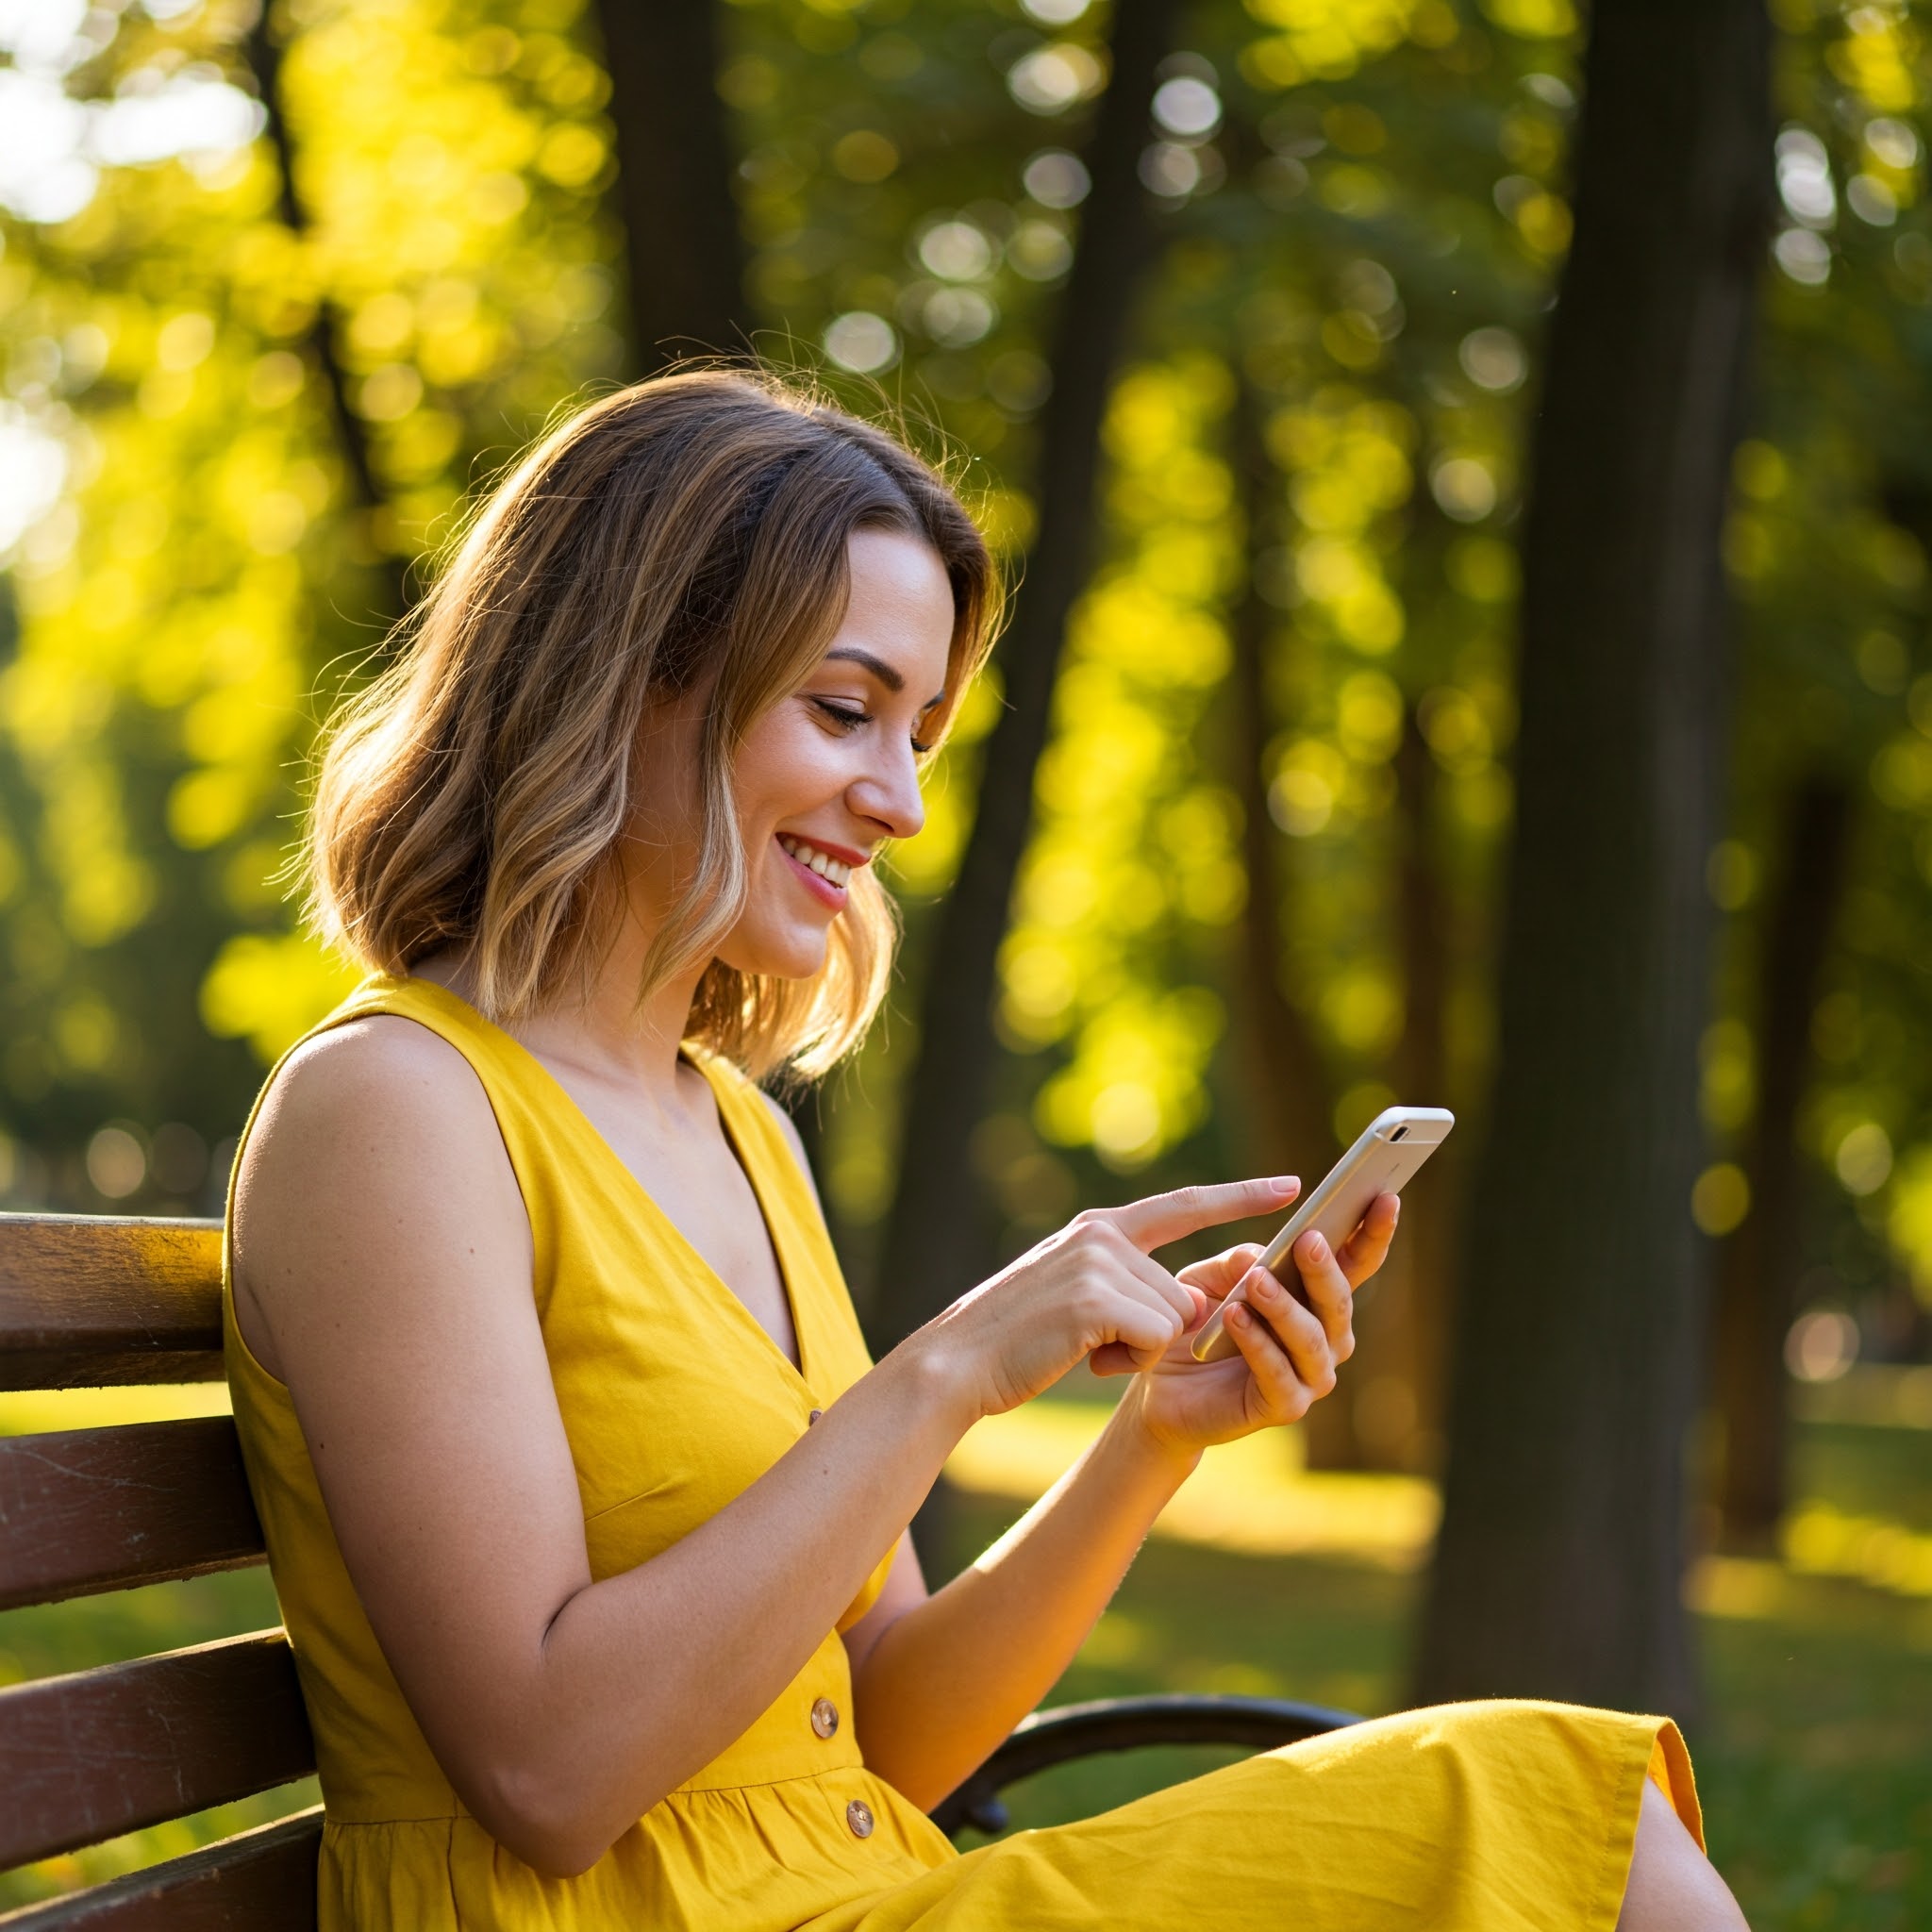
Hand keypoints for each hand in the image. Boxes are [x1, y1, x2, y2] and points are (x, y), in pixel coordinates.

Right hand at [914, 1177, 1301, 1421]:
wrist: (958, 1363)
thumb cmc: (1019, 1339)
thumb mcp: (1079, 1296)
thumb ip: (1134, 1286)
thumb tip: (1196, 1303)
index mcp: (1101, 1228)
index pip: (1186, 1205)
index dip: (1242, 1197)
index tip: (1292, 1186)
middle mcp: (1104, 1235)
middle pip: (1183, 1291)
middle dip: (1154, 1332)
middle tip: (1093, 1343)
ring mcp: (1099, 1263)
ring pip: (1174, 1318)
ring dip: (1138, 1349)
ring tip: (1081, 1348)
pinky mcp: (1096, 1300)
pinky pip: (1156, 1339)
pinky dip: (1128, 1361)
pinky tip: (1084, 1358)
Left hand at [1125, 1193, 1399, 1455]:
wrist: (1162, 1388)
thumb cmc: (1198, 1325)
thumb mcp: (1207, 1279)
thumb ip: (1233, 1264)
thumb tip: (1260, 1256)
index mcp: (1316, 1299)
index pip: (1355, 1263)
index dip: (1372, 1232)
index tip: (1384, 1195)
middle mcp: (1325, 1338)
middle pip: (1338, 1301)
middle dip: (1326, 1270)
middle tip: (1309, 1240)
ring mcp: (1309, 1376)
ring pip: (1312, 1339)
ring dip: (1285, 1307)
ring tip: (1257, 1281)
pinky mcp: (1283, 1406)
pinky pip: (1278, 1373)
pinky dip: (1258, 1344)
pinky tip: (1235, 1317)